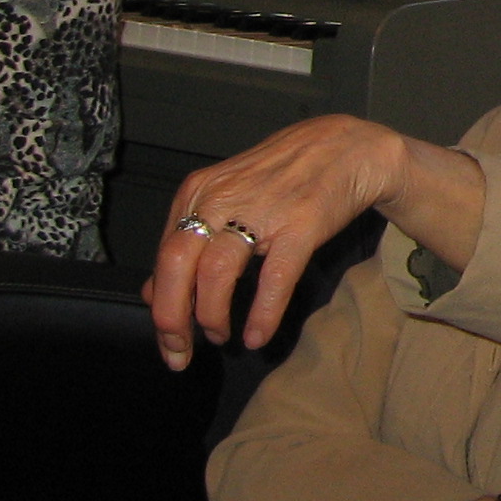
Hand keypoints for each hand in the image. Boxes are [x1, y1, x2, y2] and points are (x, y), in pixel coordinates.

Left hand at [145, 116, 478, 367]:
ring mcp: (262, 211)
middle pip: (177, 264)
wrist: (346, 147)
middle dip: (172, 318)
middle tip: (179, 352)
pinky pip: (273, 277)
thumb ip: (190, 240)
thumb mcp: (226, 198)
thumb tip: (153, 292)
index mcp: (199, 193)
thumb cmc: (282, 176)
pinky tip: (257, 336)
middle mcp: (221, 200)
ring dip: (212, 315)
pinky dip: (262, 313)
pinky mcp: (301, 225)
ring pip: (217, 272)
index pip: (163, 256)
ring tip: (221, 337)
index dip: (160, 305)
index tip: (169, 339)